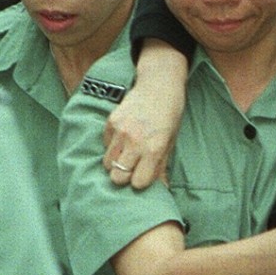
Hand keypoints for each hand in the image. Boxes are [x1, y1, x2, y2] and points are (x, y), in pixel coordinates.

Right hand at [102, 45, 187, 188]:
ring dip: (116, 162)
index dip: (140, 181)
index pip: (138, 182)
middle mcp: (136, 141)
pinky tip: (124, 136)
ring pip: (107, 164)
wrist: (159, 85)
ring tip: (127, 152)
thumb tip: (161, 189)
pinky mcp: (111, 122)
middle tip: (132, 167)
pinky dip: (112, 146)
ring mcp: (121, 131)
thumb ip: (161, 166)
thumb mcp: (171, 141)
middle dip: (124, 176)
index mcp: (154, 148)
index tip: (144, 174)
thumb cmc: (170, 115)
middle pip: (117, 177)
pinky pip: (104, 145)